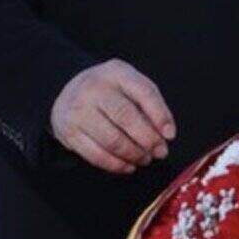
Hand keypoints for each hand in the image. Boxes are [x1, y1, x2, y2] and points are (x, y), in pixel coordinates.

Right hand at [50, 60, 175, 173]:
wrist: (69, 93)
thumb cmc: (109, 91)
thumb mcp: (130, 85)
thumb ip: (150, 104)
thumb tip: (165, 134)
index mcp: (117, 72)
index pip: (144, 92)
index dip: (160, 115)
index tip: (170, 135)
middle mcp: (94, 88)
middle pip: (126, 117)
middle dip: (148, 139)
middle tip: (160, 152)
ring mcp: (79, 110)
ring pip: (111, 140)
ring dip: (133, 154)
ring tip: (145, 159)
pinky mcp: (70, 133)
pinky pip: (96, 155)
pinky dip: (116, 165)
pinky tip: (128, 166)